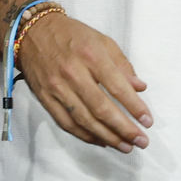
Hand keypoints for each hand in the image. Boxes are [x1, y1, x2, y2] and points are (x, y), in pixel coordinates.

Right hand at [15, 13, 152, 153]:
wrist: (32, 34)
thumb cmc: (74, 36)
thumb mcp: (103, 41)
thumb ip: (122, 65)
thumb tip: (140, 88)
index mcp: (92, 56)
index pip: (117, 87)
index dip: (134, 106)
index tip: (147, 121)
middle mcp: (73, 74)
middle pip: (101, 108)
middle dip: (123, 128)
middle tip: (141, 141)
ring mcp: (57, 89)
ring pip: (84, 120)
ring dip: (107, 136)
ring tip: (125, 146)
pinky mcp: (45, 99)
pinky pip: (66, 123)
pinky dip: (85, 135)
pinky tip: (101, 141)